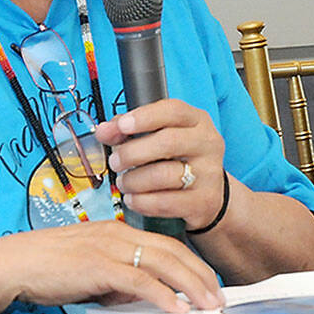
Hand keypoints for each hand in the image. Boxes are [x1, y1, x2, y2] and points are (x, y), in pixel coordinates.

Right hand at [0, 221, 222, 312]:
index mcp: (117, 231)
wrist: (12, 264)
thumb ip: (117, 278)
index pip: (165, 244)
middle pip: (172, 251)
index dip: (191, 263)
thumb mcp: (90, 270)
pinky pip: (139, 280)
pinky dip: (162, 294)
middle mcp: (117, 234)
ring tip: (208, 304)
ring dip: (190, 285)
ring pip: (162, 262)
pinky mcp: (97, 266)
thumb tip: (142, 295)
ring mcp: (108, 247)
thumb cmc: (46, 268)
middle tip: (219, 296)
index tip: (208, 282)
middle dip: (200, 274)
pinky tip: (177, 308)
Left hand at [94, 99, 226, 230]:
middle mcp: (207, 143)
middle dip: (132, 152)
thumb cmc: (179, 159)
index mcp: (197, 121)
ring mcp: (209, 173)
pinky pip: (166, 202)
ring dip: (134, 180)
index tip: (121, 126)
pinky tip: (133, 199)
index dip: (144, 117)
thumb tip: (104, 130)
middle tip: (115, 161)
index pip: (173, 110)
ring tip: (124, 182)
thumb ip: (130, 130)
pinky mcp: (204, 200)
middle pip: (168, 142)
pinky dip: (143, 202)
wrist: (209, 193)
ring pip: (164, 175)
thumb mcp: (160, 135)